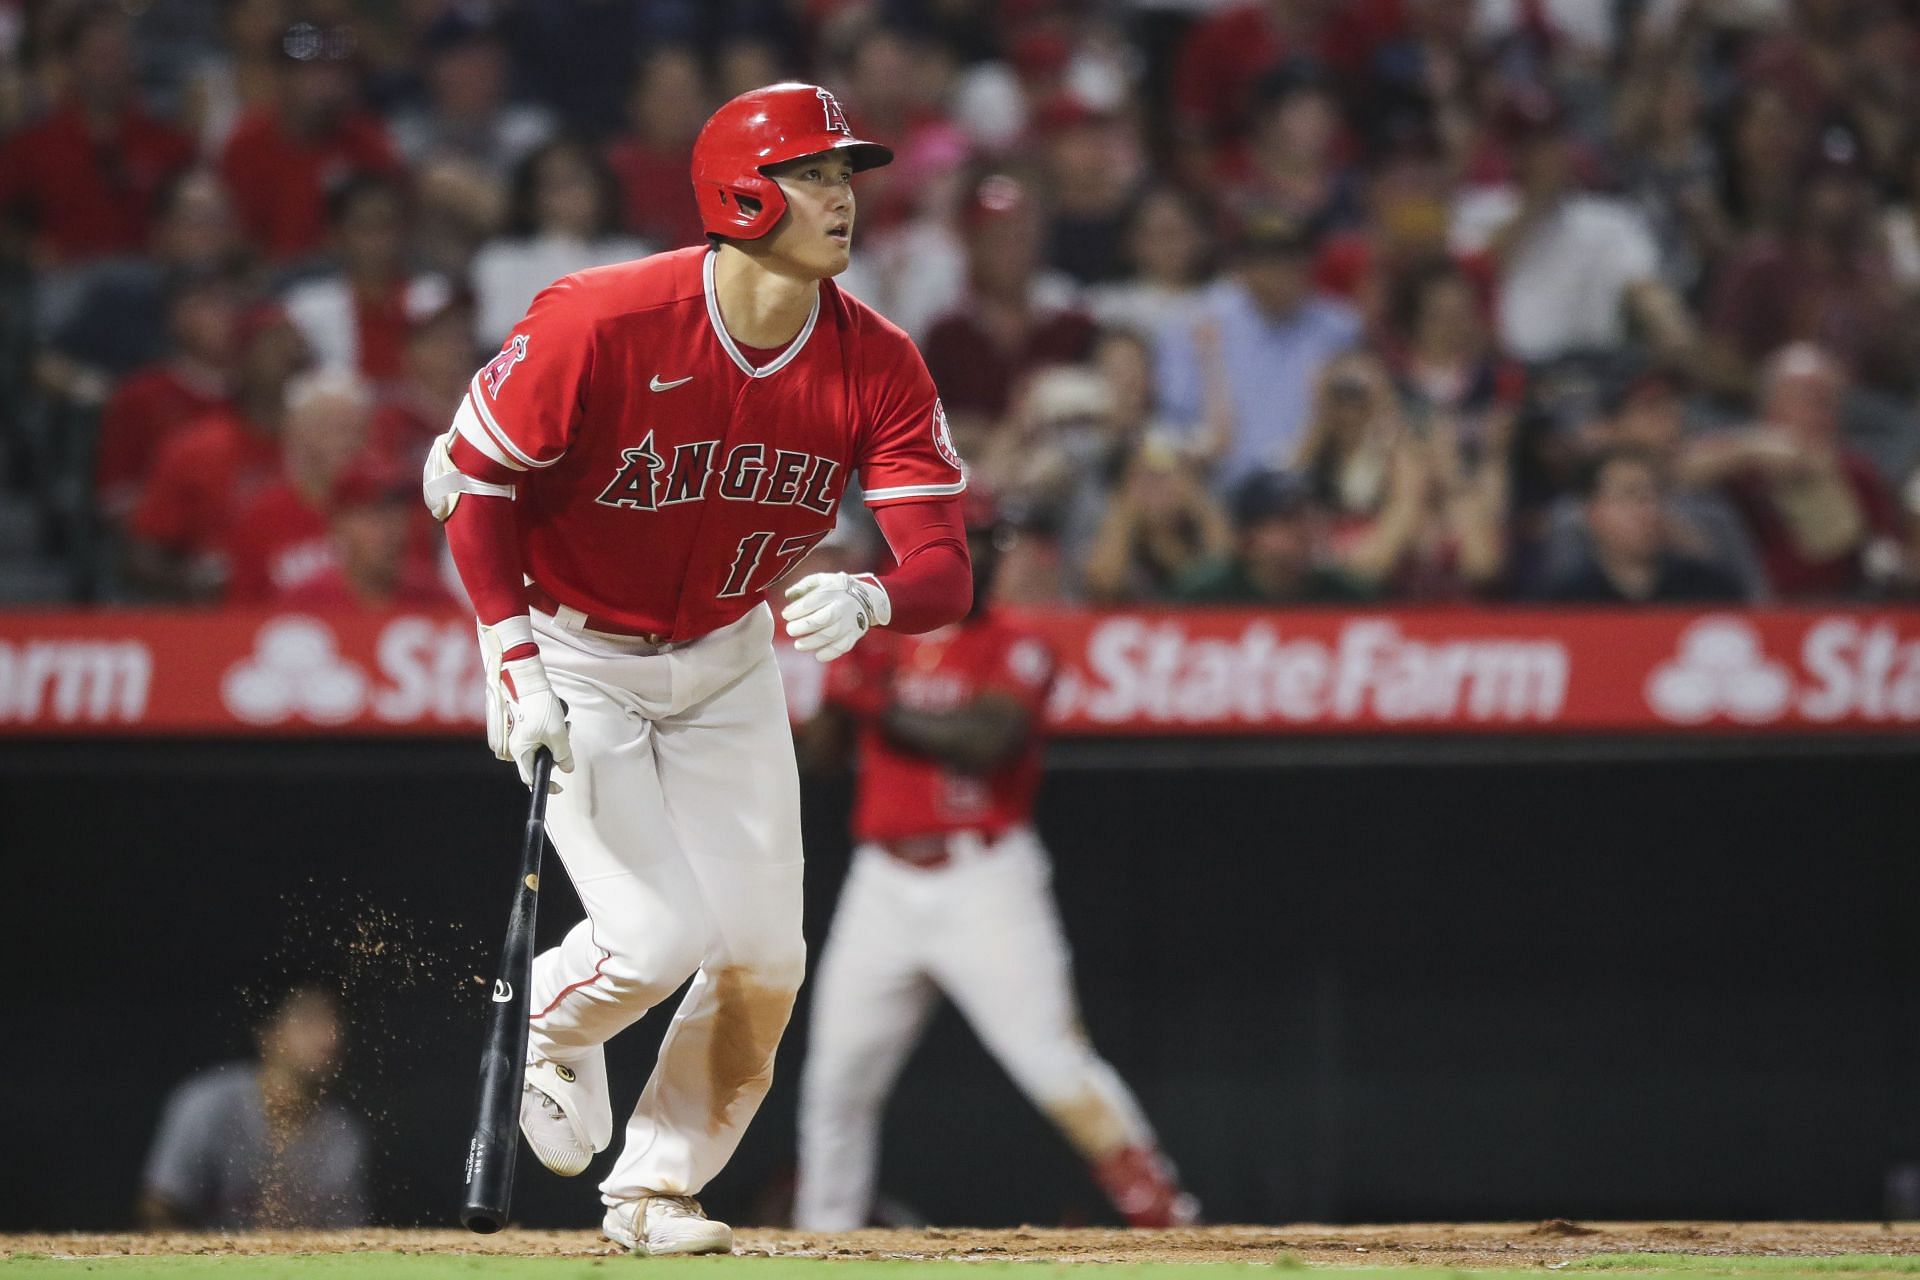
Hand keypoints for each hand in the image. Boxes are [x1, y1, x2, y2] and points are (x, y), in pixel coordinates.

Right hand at [499, 656, 573, 789]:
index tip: (559, 787)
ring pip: (539, 747)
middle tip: (566, 738)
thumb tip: (568, 768)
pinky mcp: (521, 725)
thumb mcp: (558, 734)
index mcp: (519, 751)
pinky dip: (548, 732)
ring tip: (563, 724)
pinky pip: (536, 736)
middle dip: (555, 753)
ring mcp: (516, 734)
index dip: (546, 785)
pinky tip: (556, 719)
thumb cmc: (539, 707)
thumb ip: (564, 754)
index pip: (530, 778)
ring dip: (554, 740)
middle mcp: (514, 745)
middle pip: (537, 760)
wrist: (526, 681)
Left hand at [782, 571, 890, 662]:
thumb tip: (788, 596)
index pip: (811, 602)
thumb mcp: (821, 580)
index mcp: (832, 591)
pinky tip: (817, 655)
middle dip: (802, 627)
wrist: (867, 598)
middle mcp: (842, 606)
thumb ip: (803, 585)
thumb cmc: (837, 589)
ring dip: (812, 642)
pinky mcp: (854, 635)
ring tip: (798, 645)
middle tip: (790, 630)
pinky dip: (829, 653)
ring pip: (831, 635)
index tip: (786, 615)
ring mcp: (850, 621)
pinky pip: (843, 647)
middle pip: (822, 619)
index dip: (795, 610)